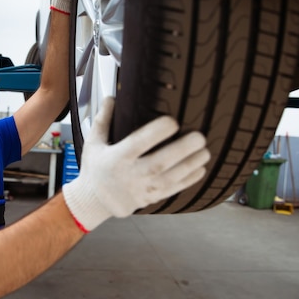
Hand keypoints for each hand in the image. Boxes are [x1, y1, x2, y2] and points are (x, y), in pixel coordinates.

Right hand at [62, 97, 210, 231]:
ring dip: (190, 164)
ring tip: (205, 151)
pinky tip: (200, 169)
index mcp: (117, 158)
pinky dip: (189, 180)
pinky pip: (173, 190)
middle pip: (159, 162)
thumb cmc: (95, 169)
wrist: (95, 201)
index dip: (155, 133)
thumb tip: (111, 97)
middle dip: (182, 150)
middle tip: (199, 137)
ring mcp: (142, 189)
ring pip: (170, 178)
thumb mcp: (93, 143)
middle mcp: (131, 175)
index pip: (137, 144)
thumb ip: (102, 120)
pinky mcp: (151, 197)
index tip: (172, 121)